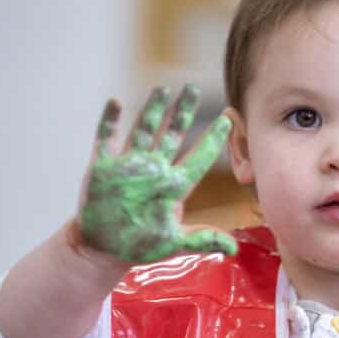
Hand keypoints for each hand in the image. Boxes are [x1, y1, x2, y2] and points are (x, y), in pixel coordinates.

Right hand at [79, 85, 237, 262]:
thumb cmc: (140, 246)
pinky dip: (110, 121)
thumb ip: (203, 241)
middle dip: (182, 112)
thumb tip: (235, 249)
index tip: (226, 120)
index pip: (198, 158)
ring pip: (144, 130)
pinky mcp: (103, 168)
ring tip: (161, 89)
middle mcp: (155, 170)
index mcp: (174, 186)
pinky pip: (106, 139)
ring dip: (151, 110)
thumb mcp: (174, 244)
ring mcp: (130, 166)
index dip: (212, 139)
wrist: (104, 249)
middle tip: (191, 88)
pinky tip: (116, 102)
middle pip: (172, 134)